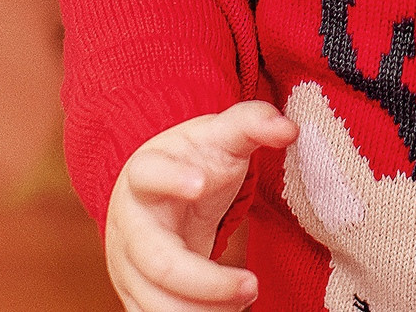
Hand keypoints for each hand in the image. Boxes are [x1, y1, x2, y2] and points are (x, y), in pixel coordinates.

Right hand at [105, 103, 296, 311]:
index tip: (201, 183)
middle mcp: (129, 223)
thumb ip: (254, 123)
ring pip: (152, 300)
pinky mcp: (133, 292)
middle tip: (252, 285)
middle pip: (156, 260)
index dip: (172, 178)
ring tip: (245, 302)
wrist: (155, 188)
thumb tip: (290, 128)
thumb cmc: (194, 159)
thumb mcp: (221, 134)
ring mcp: (126, 262)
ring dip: (200, 311)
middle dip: (205, 281)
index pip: (149, 173)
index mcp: (146, 173)